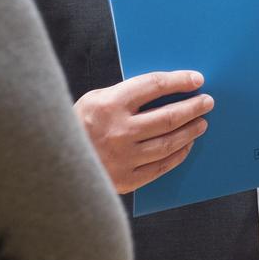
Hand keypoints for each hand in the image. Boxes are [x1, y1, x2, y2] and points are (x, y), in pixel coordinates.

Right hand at [74, 70, 212, 192]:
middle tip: (207, 102)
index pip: (154, 86)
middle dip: (193, 107)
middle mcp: (118, 131)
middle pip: (168, 116)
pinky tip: (186, 145)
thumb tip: (166, 90)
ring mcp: (123, 158)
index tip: (197, 79)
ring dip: (190, 131)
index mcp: (108, 105)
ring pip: (169, 143)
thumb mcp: (94, 100)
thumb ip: (126, 95)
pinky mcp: (125, 179)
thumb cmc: (76, 126)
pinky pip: (161, 166)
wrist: (51, 165)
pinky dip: (178, 154)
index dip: (179, 81)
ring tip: (201, 122)